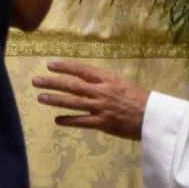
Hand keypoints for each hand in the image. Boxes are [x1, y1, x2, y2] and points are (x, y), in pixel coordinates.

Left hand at [34, 61, 150, 138]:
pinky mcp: (102, 123)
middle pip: (72, 85)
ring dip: (55, 100)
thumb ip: (102, 80)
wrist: (152, 116)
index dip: (64, 67)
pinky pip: (82, 121)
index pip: (81, 70)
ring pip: (73, 102)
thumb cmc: (137, 97)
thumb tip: (85, 77)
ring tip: (40, 98)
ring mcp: (100, 107)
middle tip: (36, 81)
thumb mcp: (119, 81)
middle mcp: (100, 91)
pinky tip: (57, 120)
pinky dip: (69, 120)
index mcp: (106, 78)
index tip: (49, 64)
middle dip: (52, 82)